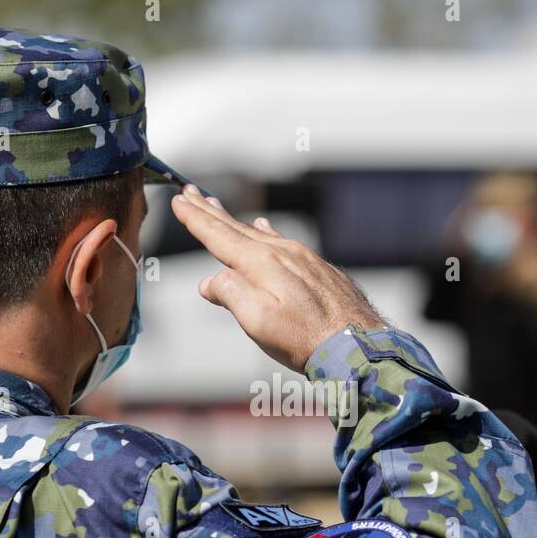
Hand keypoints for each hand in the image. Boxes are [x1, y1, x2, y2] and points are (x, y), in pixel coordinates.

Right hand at [169, 185, 384, 371]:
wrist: (358, 344)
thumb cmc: (306, 339)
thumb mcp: (258, 322)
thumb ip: (231, 294)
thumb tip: (209, 281)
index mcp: (262, 263)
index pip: (220, 236)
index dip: (196, 220)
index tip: (178, 201)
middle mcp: (282, 253)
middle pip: (237, 228)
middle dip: (210, 211)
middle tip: (190, 193)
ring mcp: (303, 258)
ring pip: (260, 233)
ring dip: (236, 220)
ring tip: (218, 207)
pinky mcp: (318, 269)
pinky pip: (284, 241)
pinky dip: (267, 231)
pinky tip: (265, 227)